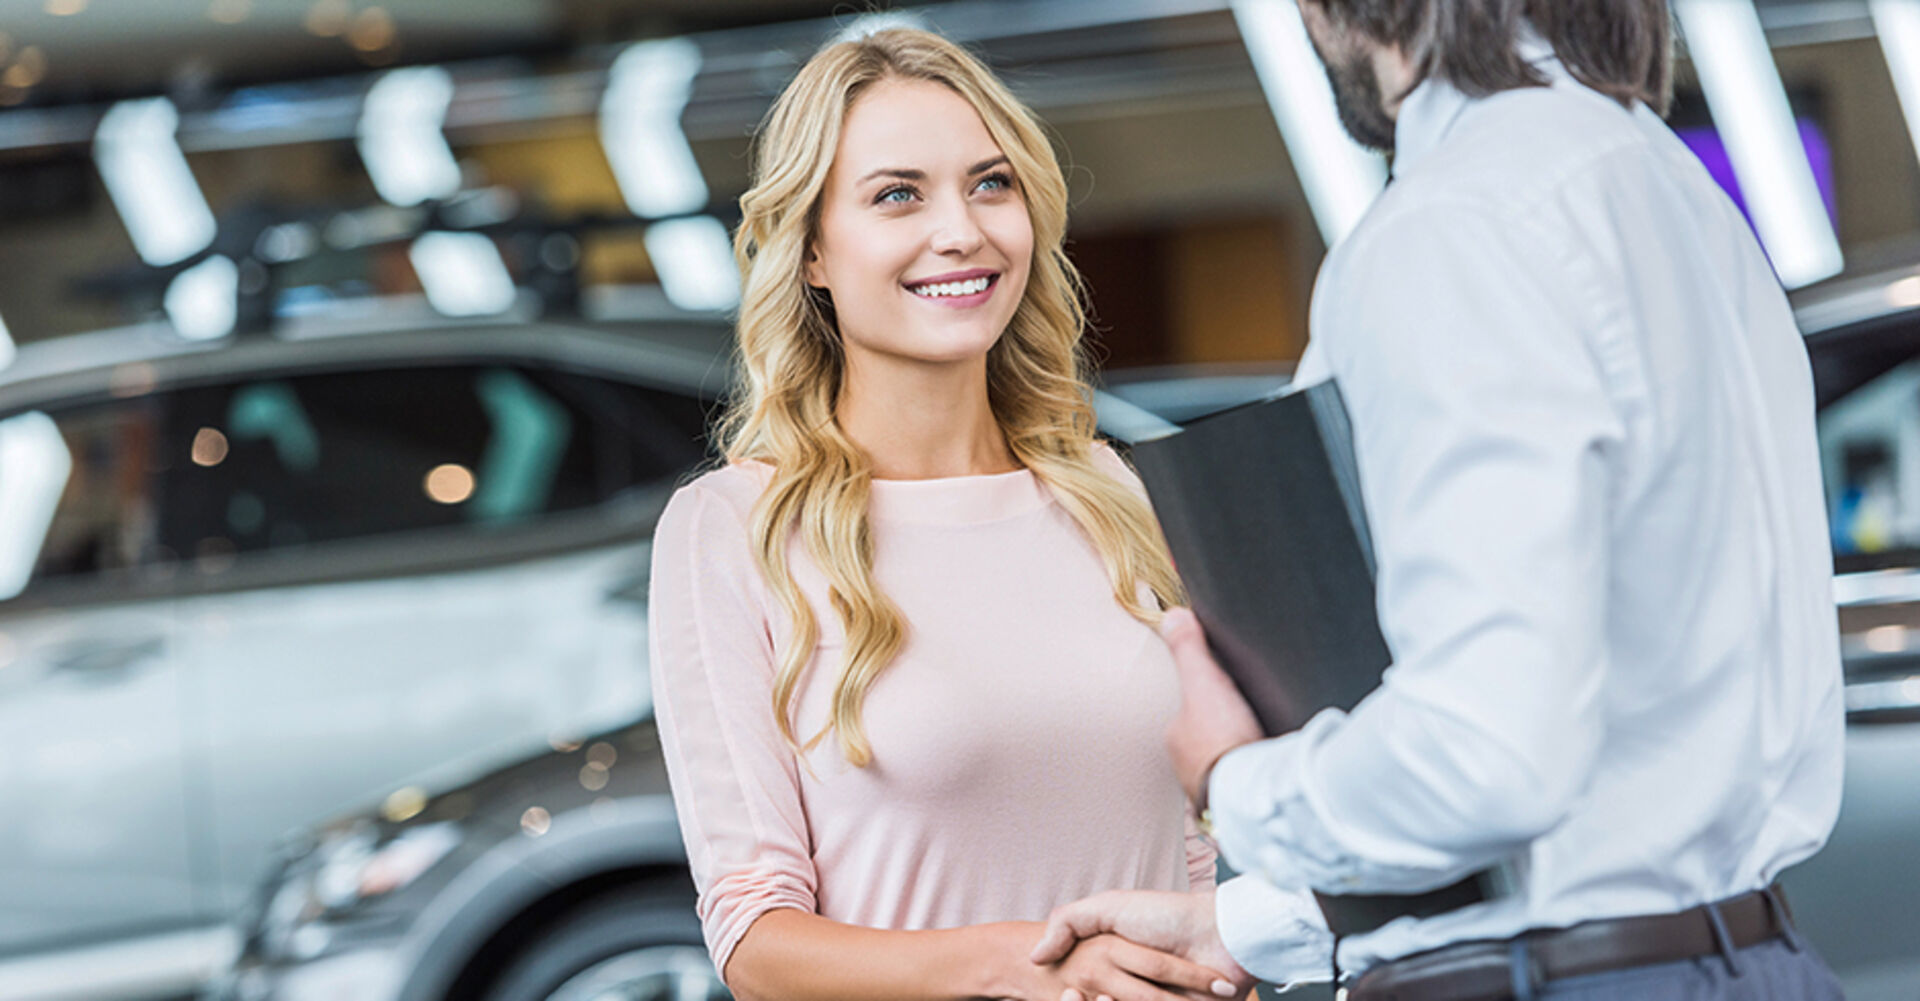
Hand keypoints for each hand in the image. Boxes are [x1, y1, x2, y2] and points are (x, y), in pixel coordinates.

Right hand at [1018, 932, 1240, 1000]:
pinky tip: (1116, 1000)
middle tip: (1093, 996)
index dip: (1076, 998)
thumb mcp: (1108, 908)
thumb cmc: (1168, 915)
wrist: (1223, 932)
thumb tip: (1034, 957)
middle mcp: (1142, 991)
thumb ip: (1068, 923)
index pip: (1089, 994)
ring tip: (1108, 998)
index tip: (1069, 994)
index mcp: (1121, 967)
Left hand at [1161, 609, 1262, 809]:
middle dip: (1224, 735)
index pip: (1188, 713)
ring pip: (1224, 767)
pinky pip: (1243, 787)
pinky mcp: (1237, 808)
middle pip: (1206, 742)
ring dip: (1238, 759)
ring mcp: (1211, 791)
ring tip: (1259, 747)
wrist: (1252, 793)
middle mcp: (1187, 769)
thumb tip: (1171, 614)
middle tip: (1247, 724)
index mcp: (1177, 740)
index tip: (1227, 696)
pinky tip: (1267, 772)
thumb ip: (1189, 650)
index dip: (1208, 702)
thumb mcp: (1204, 683)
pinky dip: (1253, 779)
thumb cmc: (1223, 738)